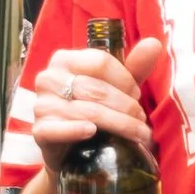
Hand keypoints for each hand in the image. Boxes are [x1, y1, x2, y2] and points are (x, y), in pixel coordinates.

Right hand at [26, 34, 165, 162]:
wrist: (70, 149)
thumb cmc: (94, 110)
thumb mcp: (116, 87)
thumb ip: (134, 66)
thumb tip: (154, 44)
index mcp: (65, 60)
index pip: (100, 62)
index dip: (125, 80)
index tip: (137, 95)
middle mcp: (49, 78)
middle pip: (96, 89)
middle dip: (127, 106)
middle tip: (142, 121)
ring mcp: (42, 105)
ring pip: (87, 111)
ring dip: (119, 124)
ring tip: (137, 134)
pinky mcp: (39, 131)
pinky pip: (58, 129)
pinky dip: (76, 130)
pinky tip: (92, 133)